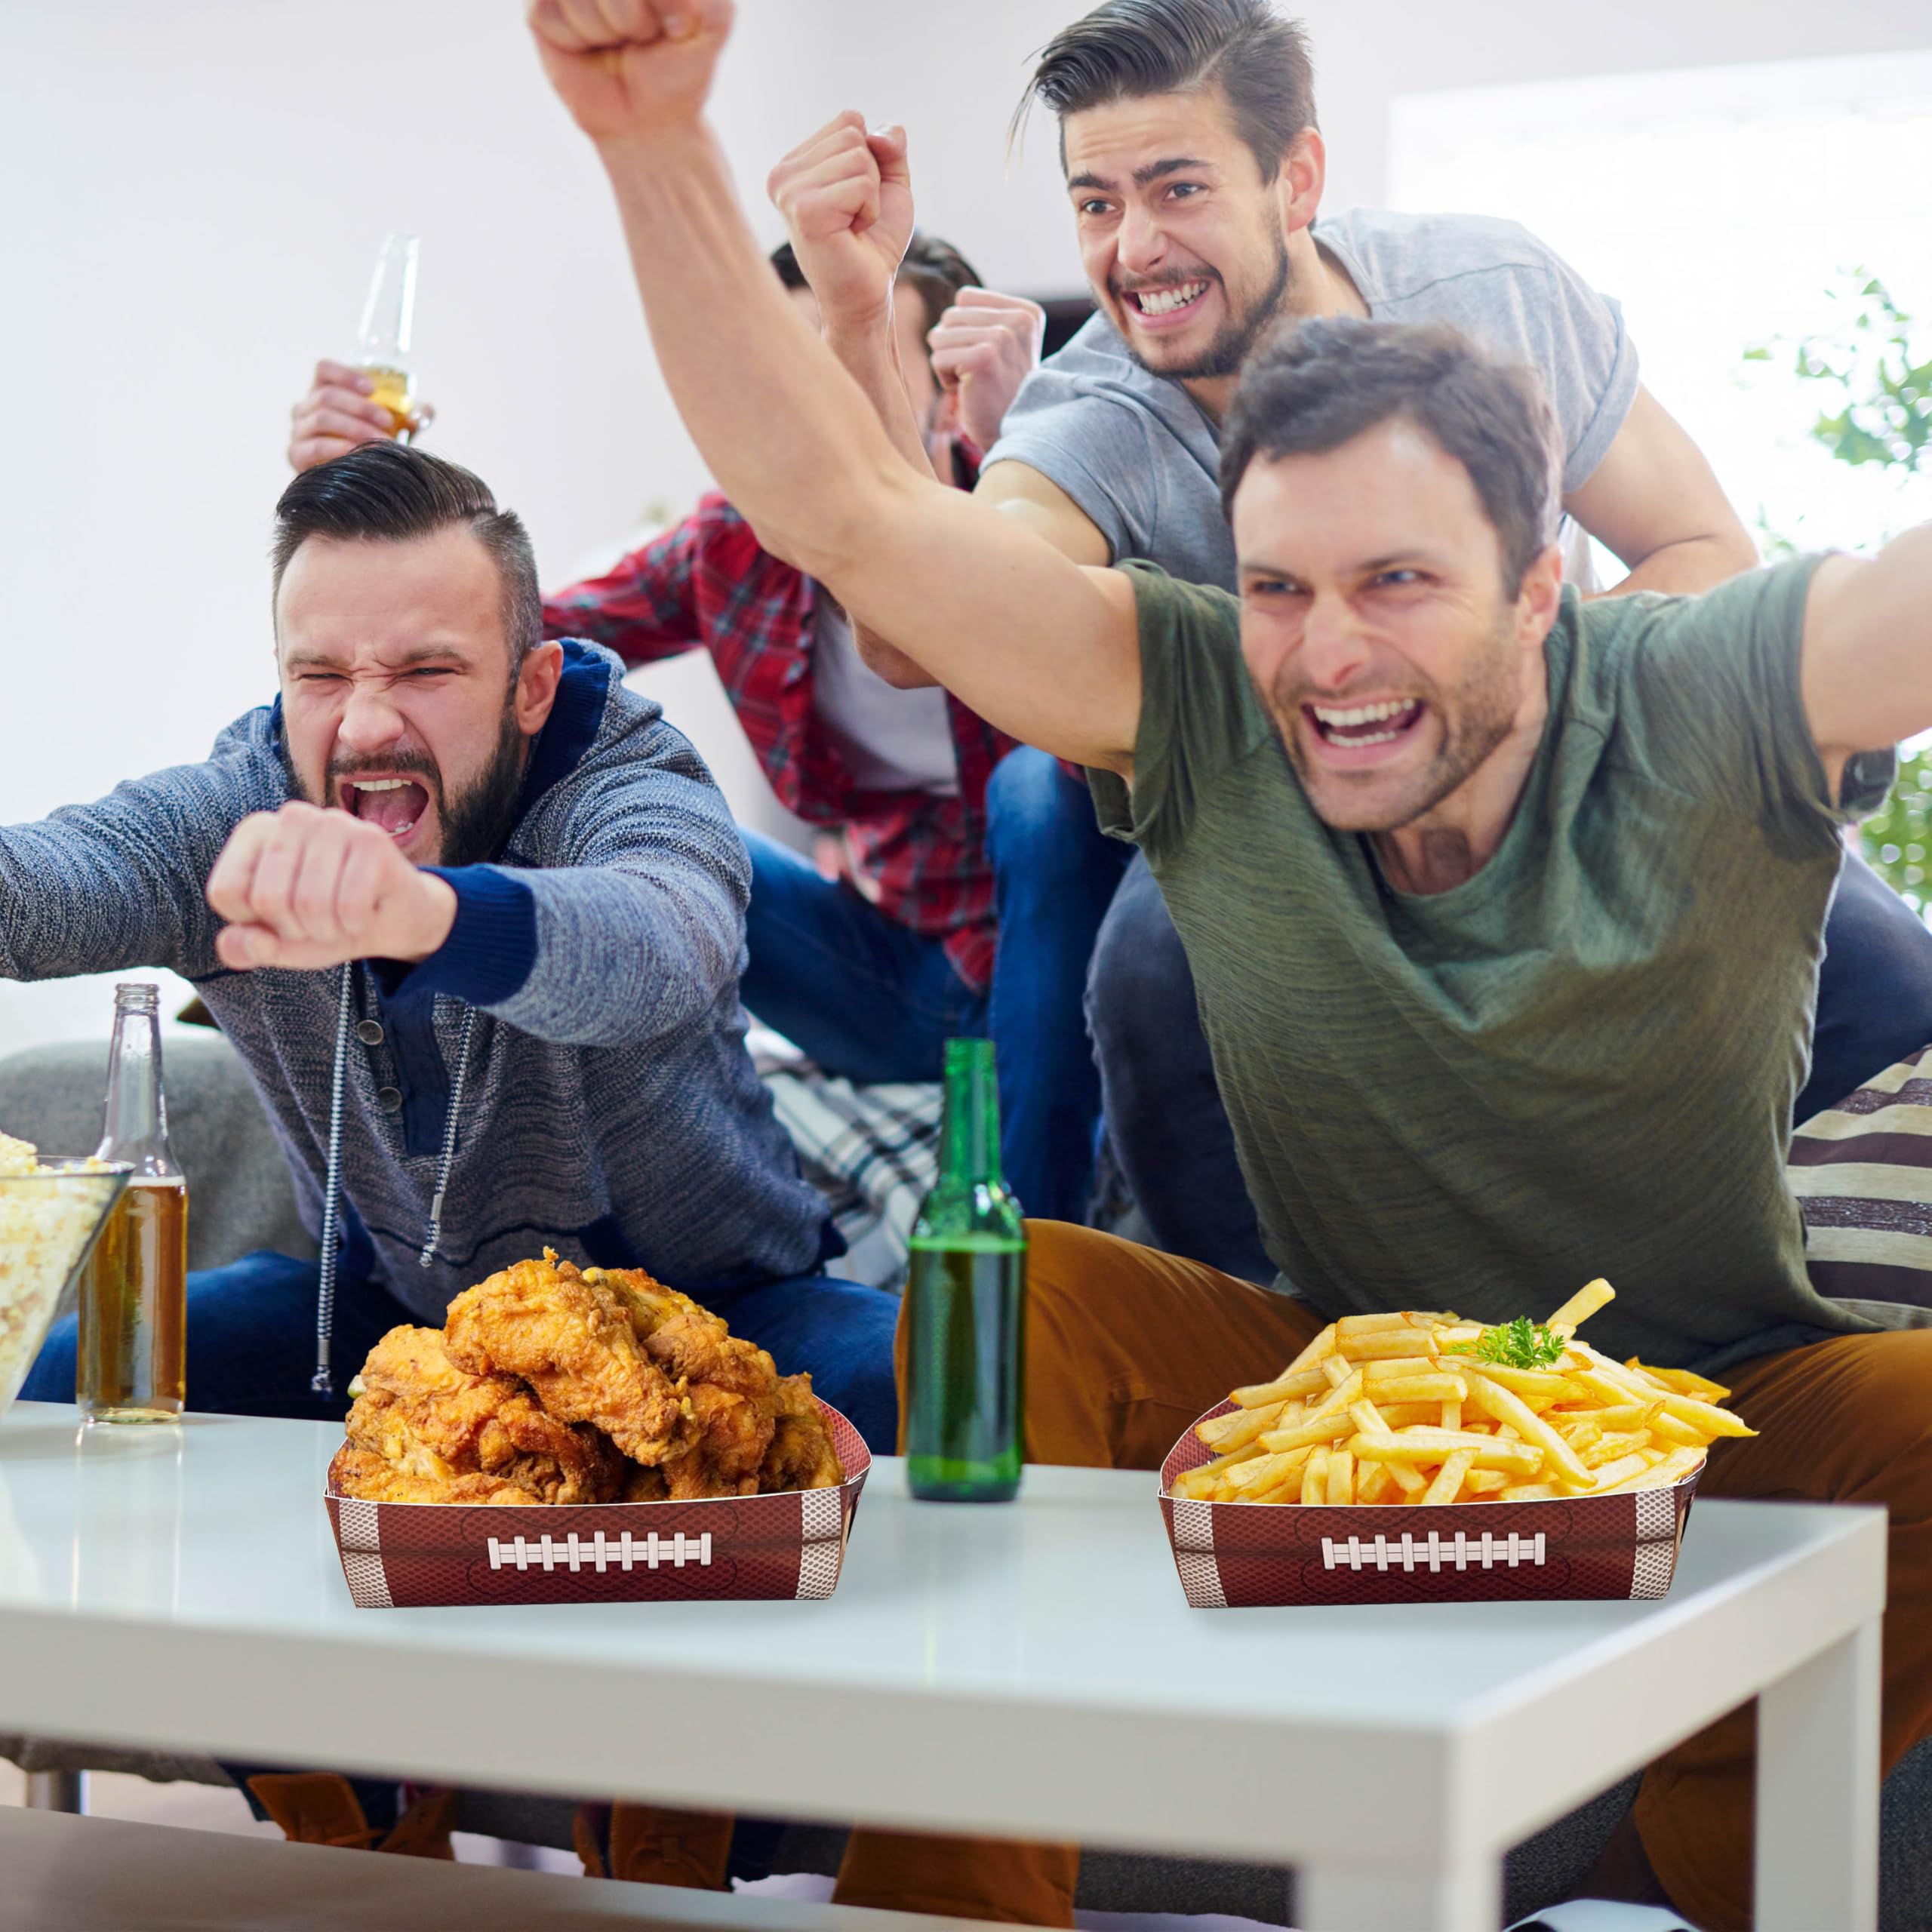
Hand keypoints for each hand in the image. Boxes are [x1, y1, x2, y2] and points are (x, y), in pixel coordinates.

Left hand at [205, 802, 456, 971]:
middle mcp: (293, 816)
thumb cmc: (327, 923)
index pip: (227, 893)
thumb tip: (235, 943)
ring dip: (328, 931)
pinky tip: (364, 914)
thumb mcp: (278, 943)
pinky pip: (349, 906)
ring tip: (341, 919)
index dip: (255, 924)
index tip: (283, 917)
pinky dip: (355, 926)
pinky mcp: (372, 840)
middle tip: (318, 923)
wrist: (394, 920)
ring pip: (309, 904)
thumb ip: (246, 947)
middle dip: (295, 930)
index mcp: (256, 831)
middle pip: (267, 899)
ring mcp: (335, 822)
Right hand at [288, 359, 432, 472]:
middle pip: (327, 395)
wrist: (346, 484)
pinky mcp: (296, 455)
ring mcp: (298, 431)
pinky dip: (338, 448)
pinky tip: (357, 454)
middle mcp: (305, 409)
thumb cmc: (366, 447)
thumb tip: (426, 411)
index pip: (325, 371)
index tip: (372, 388)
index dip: (346, 374)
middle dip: (361, 407)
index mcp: (322, 393)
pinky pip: (314, 446)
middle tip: (387, 422)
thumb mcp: (387, 428)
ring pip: (322, 418)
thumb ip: (407, 416)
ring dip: (355, 428)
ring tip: (380, 442)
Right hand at [527, 0, 733, 143]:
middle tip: (639, 34)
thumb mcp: (713, 23)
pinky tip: (587, 46)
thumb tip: (671, 7)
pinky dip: (574, 38)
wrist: (649, 118)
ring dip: (603, 29)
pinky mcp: (539, 7)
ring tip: (615, 40)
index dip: (657, 4)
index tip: (676, 26)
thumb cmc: (680, 64)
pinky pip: (548, 11)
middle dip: (629, 15)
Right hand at [766, 111, 912, 335]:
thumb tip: (879, 132)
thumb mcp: (888, 184)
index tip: (856, 198)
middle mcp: (783, 174)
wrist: (868, 294)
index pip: (848, 120)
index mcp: (795, 163)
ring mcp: (788, 192)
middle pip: (853, 134)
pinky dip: (870, 210)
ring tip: (852, 226)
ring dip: (871, 196)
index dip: (870, 159)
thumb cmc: (874, 243)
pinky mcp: (804, 210)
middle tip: (855, 216)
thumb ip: (888, 146)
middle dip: (871, 176)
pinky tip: (852, 234)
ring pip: (859, 157)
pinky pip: (862, 184)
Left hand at [926, 289, 1044, 450]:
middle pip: (950, 317)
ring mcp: (1003, 336)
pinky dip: (945, 379)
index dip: (963, 330)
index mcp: (1026, 312)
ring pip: (940, 336)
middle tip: (978, 375)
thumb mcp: (1004, 347)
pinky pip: (938, 357)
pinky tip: (968, 392)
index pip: (965, 299)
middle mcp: (1018, 319)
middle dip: (953, 348)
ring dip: (948, 364)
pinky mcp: (984, 357)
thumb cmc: (1002, 396)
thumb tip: (948, 312)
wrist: (1015, 436)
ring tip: (973, 383)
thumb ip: (984, 319)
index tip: (986, 357)